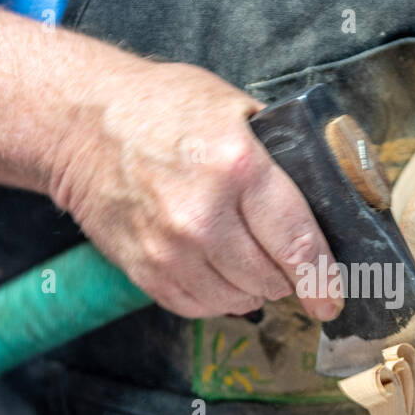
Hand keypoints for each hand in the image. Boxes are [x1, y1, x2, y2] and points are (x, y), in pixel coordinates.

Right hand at [50, 60, 341, 320]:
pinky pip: (197, 306)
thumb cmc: (162, 109)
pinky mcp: (144, 268)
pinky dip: (217, 297)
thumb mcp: (237, 109)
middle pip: (269, 278)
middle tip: (287, 264)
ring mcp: (169, 248)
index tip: (332, 300)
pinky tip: (218, 272)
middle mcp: (203, 215)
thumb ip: (281, 155)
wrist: (82, 124)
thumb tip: (327, 199)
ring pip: (237, 299)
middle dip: (288, 278)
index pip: (296, 243)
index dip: (322, 280)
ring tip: (251, 264)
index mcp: (238, 167)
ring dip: (253, 289)